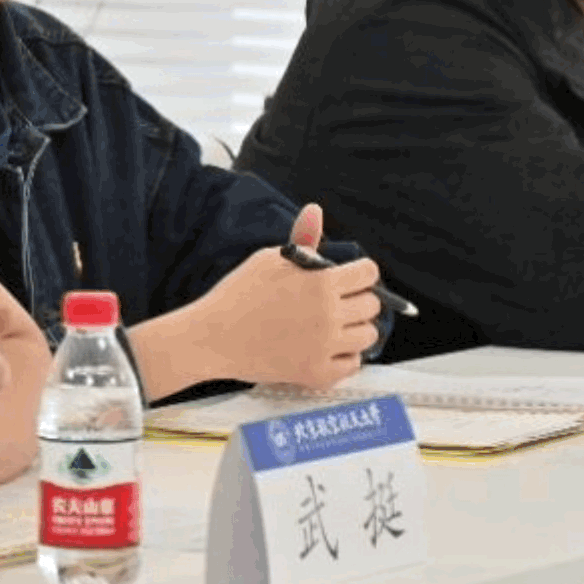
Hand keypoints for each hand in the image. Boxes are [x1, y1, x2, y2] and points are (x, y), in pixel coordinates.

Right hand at [171, 204, 381, 388]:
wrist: (210, 338)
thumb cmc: (237, 294)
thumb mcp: (267, 259)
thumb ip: (302, 239)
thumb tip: (315, 210)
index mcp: (321, 283)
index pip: (369, 273)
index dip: (360, 273)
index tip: (347, 279)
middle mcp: (330, 315)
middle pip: (372, 306)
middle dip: (357, 300)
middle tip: (333, 304)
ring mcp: (325, 347)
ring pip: (368, 336)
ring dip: (353, 329)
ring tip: (329, 327)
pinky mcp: (317, 373)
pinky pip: (352, 365)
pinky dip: (342, 357)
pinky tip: (322, 348)